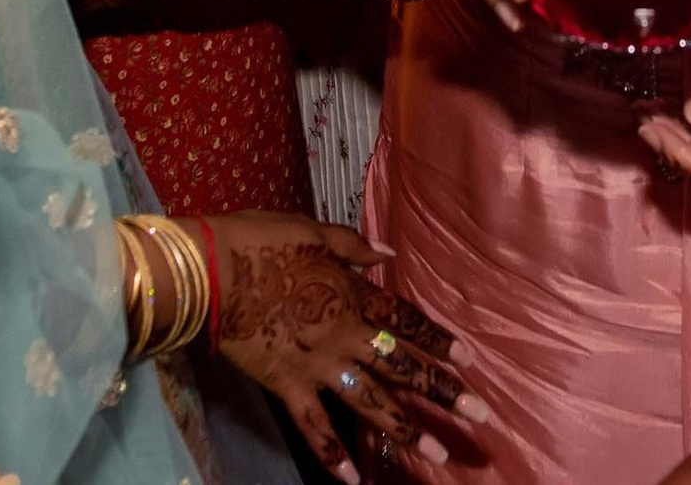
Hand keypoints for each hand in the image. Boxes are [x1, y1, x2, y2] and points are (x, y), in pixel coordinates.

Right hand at [199, 212, 491, 482]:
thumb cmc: (262, 241)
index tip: (471, 360)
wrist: (212, 269)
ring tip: (437, 453)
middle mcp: (345, 335)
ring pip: (370, 402)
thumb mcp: (314, 232)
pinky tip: (354, 482)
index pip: (408, 322)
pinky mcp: (286, 385)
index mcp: (354, 297)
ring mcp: (317, 365)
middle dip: (443, 390)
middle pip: (403, 366)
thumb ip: (354, 248)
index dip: (440, 341)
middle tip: (478, 413)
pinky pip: (313, 426)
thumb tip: (388, 254)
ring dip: (405, 428)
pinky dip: (332, 455)